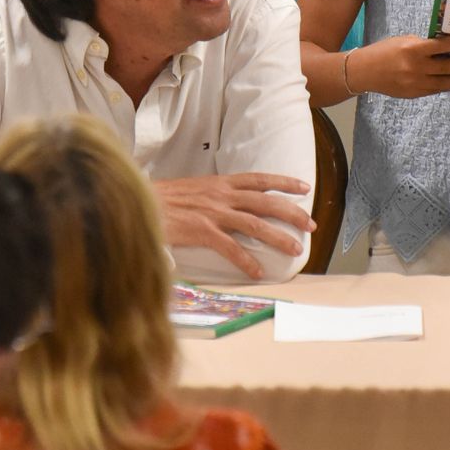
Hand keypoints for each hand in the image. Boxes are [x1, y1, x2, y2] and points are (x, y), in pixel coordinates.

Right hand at [154, 174, 315, 280]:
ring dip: (278, 237)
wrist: (137, 201)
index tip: (305, 187)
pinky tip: (258, 271)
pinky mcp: (200, 230)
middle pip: (265, 201)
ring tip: (296, 249)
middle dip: (292, 212)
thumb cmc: (162, 200)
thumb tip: (230, 208)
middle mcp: (220, 195)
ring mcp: (212, 212)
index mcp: (220, 183)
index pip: (259, 179)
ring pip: (254, 223)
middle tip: (312, 225)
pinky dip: (245, 259)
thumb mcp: (193, 191)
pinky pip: (230, 247)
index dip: (284, 182)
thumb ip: (214, 198)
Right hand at [348, 35, 449, 98]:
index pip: (442, 46)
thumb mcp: (404, 41)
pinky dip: (445, 87)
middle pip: (448, 67)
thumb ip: (423, 45)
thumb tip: (445, 47)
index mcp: (414, 50)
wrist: (364, 72)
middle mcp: (416, 67)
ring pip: (444, 83)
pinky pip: (434, 90)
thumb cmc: (384, 51)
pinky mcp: (413, 94)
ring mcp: (415, 83)